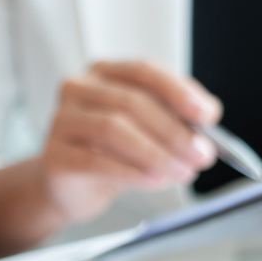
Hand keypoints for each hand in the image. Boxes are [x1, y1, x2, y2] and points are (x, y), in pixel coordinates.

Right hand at [38, 61, 221, 222]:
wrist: (71, 188)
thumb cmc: (111, 154)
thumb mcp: (146, 131)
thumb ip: (172, 122)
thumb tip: (205, 130)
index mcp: (104, 72)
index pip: (144, 71)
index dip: (179, 92)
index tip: (207, 115)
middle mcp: (78, 88)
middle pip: (132, 102)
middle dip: (174, 131)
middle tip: (201, 154)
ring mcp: (61, 121)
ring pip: (113, 129)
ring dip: (156, 153)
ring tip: (181, 171)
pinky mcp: (54, 156)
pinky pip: (96, 161)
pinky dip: (132, 172)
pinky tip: (154, 180)